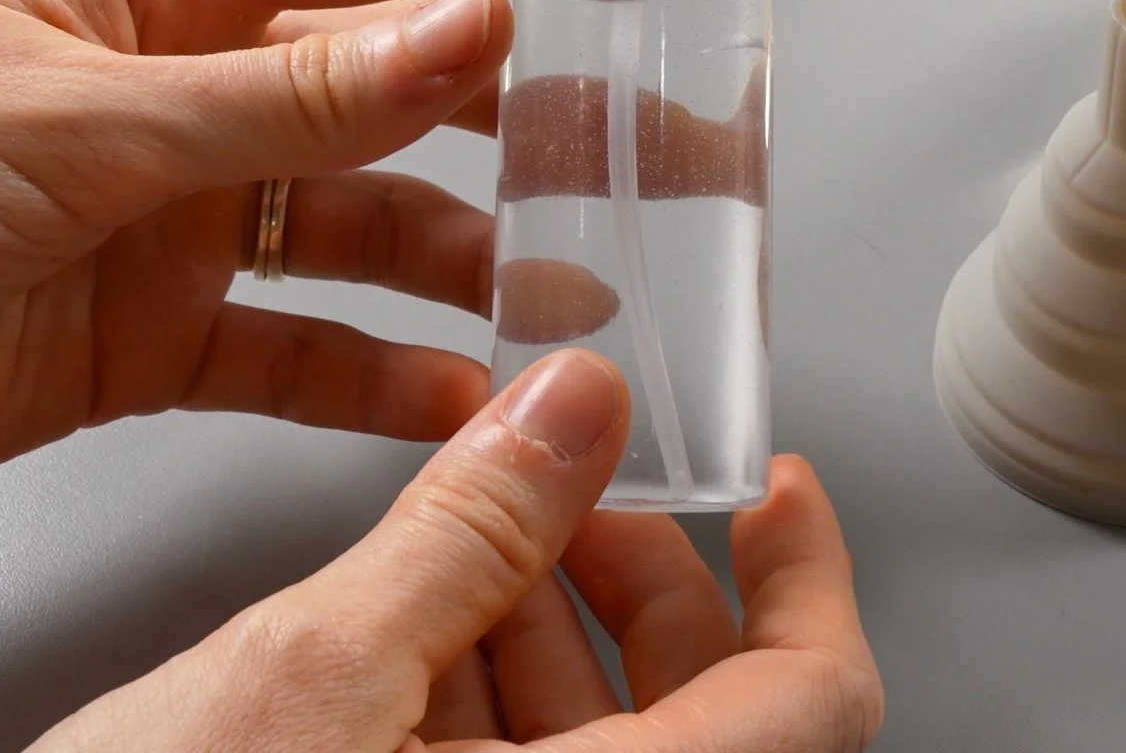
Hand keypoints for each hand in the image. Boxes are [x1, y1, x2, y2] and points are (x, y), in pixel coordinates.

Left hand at [0, 0, 549, 483]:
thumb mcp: (81, 117)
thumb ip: (287, 93)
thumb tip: (467, 31)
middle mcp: (194, 85)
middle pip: (402, 86)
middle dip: (527, 112)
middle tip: (646, 139)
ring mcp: (183, 211)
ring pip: (371, 224)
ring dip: (470, 259)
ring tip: (566, 291)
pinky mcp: (159, 332)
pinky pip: (299, 352)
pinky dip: (377, 380)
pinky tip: (453, 392)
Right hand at [33, 349, 884, 752]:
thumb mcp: (313, 679)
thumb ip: (465, 530)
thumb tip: (577, 406)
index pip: (812, 702)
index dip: (808, 576)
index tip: (776, 485)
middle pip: (696, 702)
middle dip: (633, 568)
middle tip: (576, 484)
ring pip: (592, 735)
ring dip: (538, 614)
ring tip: (468, 530)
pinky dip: (470, 686)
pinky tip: (407, 621)